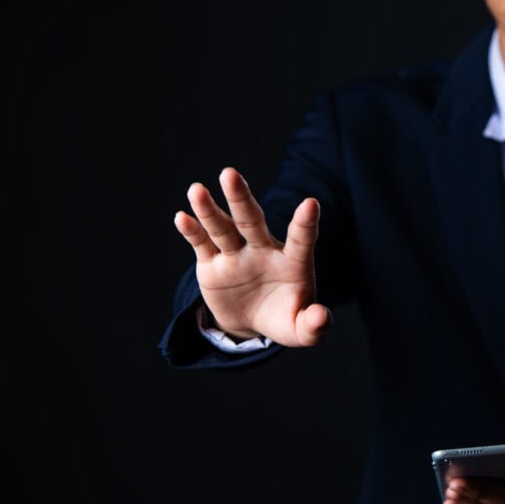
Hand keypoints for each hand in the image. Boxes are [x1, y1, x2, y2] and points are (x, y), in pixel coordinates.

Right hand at [173, 166, 332, 346]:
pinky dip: (192, 232)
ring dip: (209, 210)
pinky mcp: (213, 265)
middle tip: (229, 173)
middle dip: (241, 198)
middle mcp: (263, 250)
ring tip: (196, 190)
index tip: (311, 204)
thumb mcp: (301, 330)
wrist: (252, 322)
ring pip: (223, 228)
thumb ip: (314, 325)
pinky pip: (202, 245)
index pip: (301, 240)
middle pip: (252, 221)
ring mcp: (236, 255)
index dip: (305, 224)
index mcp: (292, 262)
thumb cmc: (284, 319)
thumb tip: (322, 318)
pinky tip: (182, 217)